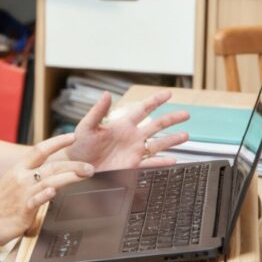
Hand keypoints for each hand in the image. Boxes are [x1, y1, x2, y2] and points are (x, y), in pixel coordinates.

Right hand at [0, 135, 92, 249]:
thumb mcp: (11, 188)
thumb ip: (30, 183)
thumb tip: (49, 184)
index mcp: (17, 169)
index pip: (39, 150)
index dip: (57, 141)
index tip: (73, 135)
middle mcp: (20, 178)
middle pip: (51, 165)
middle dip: (73, 164)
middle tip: (90, 166)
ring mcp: (21, 194)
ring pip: (49, 180)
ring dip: (70, 176)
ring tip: (86, 174)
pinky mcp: (21, 211)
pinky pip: (36, 200)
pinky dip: (45, 195)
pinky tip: (53, 192)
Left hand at [52, 90, 189, 171]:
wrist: (75, 167)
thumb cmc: (78, 146)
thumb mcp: (86, 126)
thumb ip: (98, 111)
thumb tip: (106, 94)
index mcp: (121, 124)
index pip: (142, 109)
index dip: (155, 101)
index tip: (168, 93)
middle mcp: (130, 137)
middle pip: (156, 125)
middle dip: (171, 119)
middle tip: (186, 114)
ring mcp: (133, 152)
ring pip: (157, 144)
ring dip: (171, 140)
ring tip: (185, 135)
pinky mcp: (131, 166)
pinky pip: (150, 164)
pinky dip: (162, 163)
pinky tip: (173, 161)